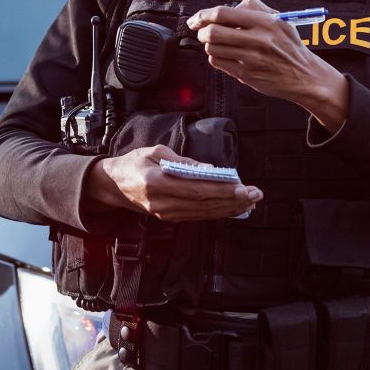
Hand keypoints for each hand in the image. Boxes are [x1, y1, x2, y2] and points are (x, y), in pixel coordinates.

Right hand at [86, 145, 261, 221]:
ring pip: (203, 214)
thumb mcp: (154, 152)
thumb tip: (209, 169)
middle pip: (203, 204)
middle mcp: (162, 203)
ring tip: (250, 202)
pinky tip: (232, 208)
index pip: (196, 190)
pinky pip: (197, 216)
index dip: (221, 190)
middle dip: (232, 200)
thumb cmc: (134, 163)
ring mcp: (165, 213)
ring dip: (228, 209)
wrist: (113, 186)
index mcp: (156, 183)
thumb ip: (182, 160)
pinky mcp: (169, 218)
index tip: (242, 187)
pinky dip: (217, 212)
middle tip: (255, 195)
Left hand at [187, 0, 324, 103]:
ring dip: (209, 44)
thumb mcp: (280, 20)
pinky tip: (224, 54)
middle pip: (213, 32)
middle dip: (202, 30)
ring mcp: (250, 59)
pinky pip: (219, 63)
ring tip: (216, 42)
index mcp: (265, 22)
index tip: (198, 18)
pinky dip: (216, 57)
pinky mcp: (246, 75)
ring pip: (213, 48)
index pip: (223, 14)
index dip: (204, 14)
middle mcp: (257, 40)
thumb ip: (256, 8)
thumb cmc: (291, 47)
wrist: (304, 76)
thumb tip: (232, 6)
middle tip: (203, 30)